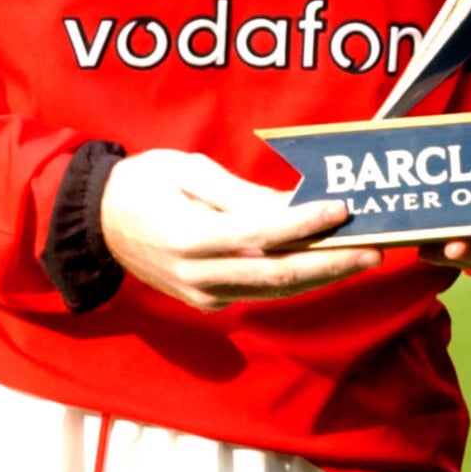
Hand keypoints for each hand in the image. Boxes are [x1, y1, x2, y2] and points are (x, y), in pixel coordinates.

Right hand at [100, 149, 380, 310]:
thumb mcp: (188, 171)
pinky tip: (325, 264)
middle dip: (330, 264)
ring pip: (273, 290)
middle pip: (276, 276)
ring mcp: (201, 294)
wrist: (96, 224)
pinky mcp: (206, 300)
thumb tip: (293, 201)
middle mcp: (196, 275)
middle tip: (373, 249)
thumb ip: (241, 192)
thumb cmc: (142, 183)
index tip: (341, 209)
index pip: (259, 234)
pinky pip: (259, 291)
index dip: (303, 225)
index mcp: (187, 237)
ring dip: (321, 276)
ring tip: (362, 257)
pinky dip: (295, 279)